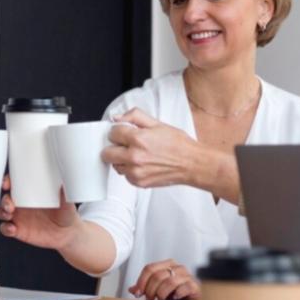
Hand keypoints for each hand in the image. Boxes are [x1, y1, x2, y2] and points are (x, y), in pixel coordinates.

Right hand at [0, 177, 81, 250]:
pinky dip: (6, 228)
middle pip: (3, 197)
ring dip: (0, 212)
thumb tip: (64, 183)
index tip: (7, 183)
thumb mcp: (67, 203)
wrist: (66, 234)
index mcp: (30, 192)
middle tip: (10, 204)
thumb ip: (64, 193)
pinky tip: (13, 229)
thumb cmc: (65, 214)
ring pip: (0, 211)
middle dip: (3, 200)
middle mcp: (21, 203)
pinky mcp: (18, 229)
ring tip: (8, 215)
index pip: (13, 183)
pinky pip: (5, 228)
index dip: (7, 181)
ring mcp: (18, 216)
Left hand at [103, 108, 230, 194]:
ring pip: (114, 164)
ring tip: (137, 155)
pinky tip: (142, 164)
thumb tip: (116, 118)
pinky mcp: (138, 182)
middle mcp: (134, 156)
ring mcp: (135, 171)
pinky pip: (125, 175)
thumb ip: (134, 116)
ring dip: (121, 159)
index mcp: (138, 138)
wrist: (192, 164)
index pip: (112, 133)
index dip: (119, 131)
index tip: (124, 132)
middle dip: (115, 146)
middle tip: (126, 145)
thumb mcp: (157, 123)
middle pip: (107, 152)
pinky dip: (130, 170)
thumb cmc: (178, 144)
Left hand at [129, 259, 199, 299]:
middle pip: (157, 275)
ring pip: (169, 281)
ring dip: (161, 294)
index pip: (149, 268)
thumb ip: (146, 288)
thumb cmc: (178, 294)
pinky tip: (174, 299)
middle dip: (150, 290)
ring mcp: (187, 276)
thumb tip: (132, 289)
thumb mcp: (159, 290)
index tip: (137, 293)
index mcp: (168, 265)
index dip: (141, 281)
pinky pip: (184, 287)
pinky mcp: (195, 286)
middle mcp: (177, 268)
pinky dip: (177, 294)